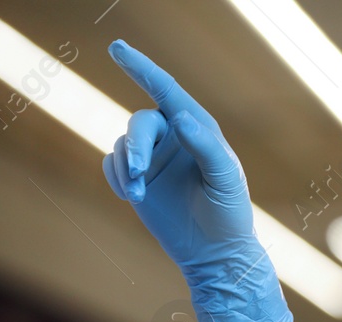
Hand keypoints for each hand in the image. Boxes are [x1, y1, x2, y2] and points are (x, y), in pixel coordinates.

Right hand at [102, 39, 291, 321]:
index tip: (117, 49)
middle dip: (136, 144)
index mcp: (198, 131)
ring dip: (127, 169)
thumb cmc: (229, 214)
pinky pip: (112, 165)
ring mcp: (153, 159)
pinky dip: (117, 178)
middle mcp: (173, 140)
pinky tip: (135, 198)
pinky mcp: (138, 180)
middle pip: (140, 123)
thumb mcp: (224, 180)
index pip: (167, 92)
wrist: (216, 253)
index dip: (143, 69)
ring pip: (122, 145)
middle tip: (139, 170)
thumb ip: (205, 146)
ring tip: (141, 196)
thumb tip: (178, 117)